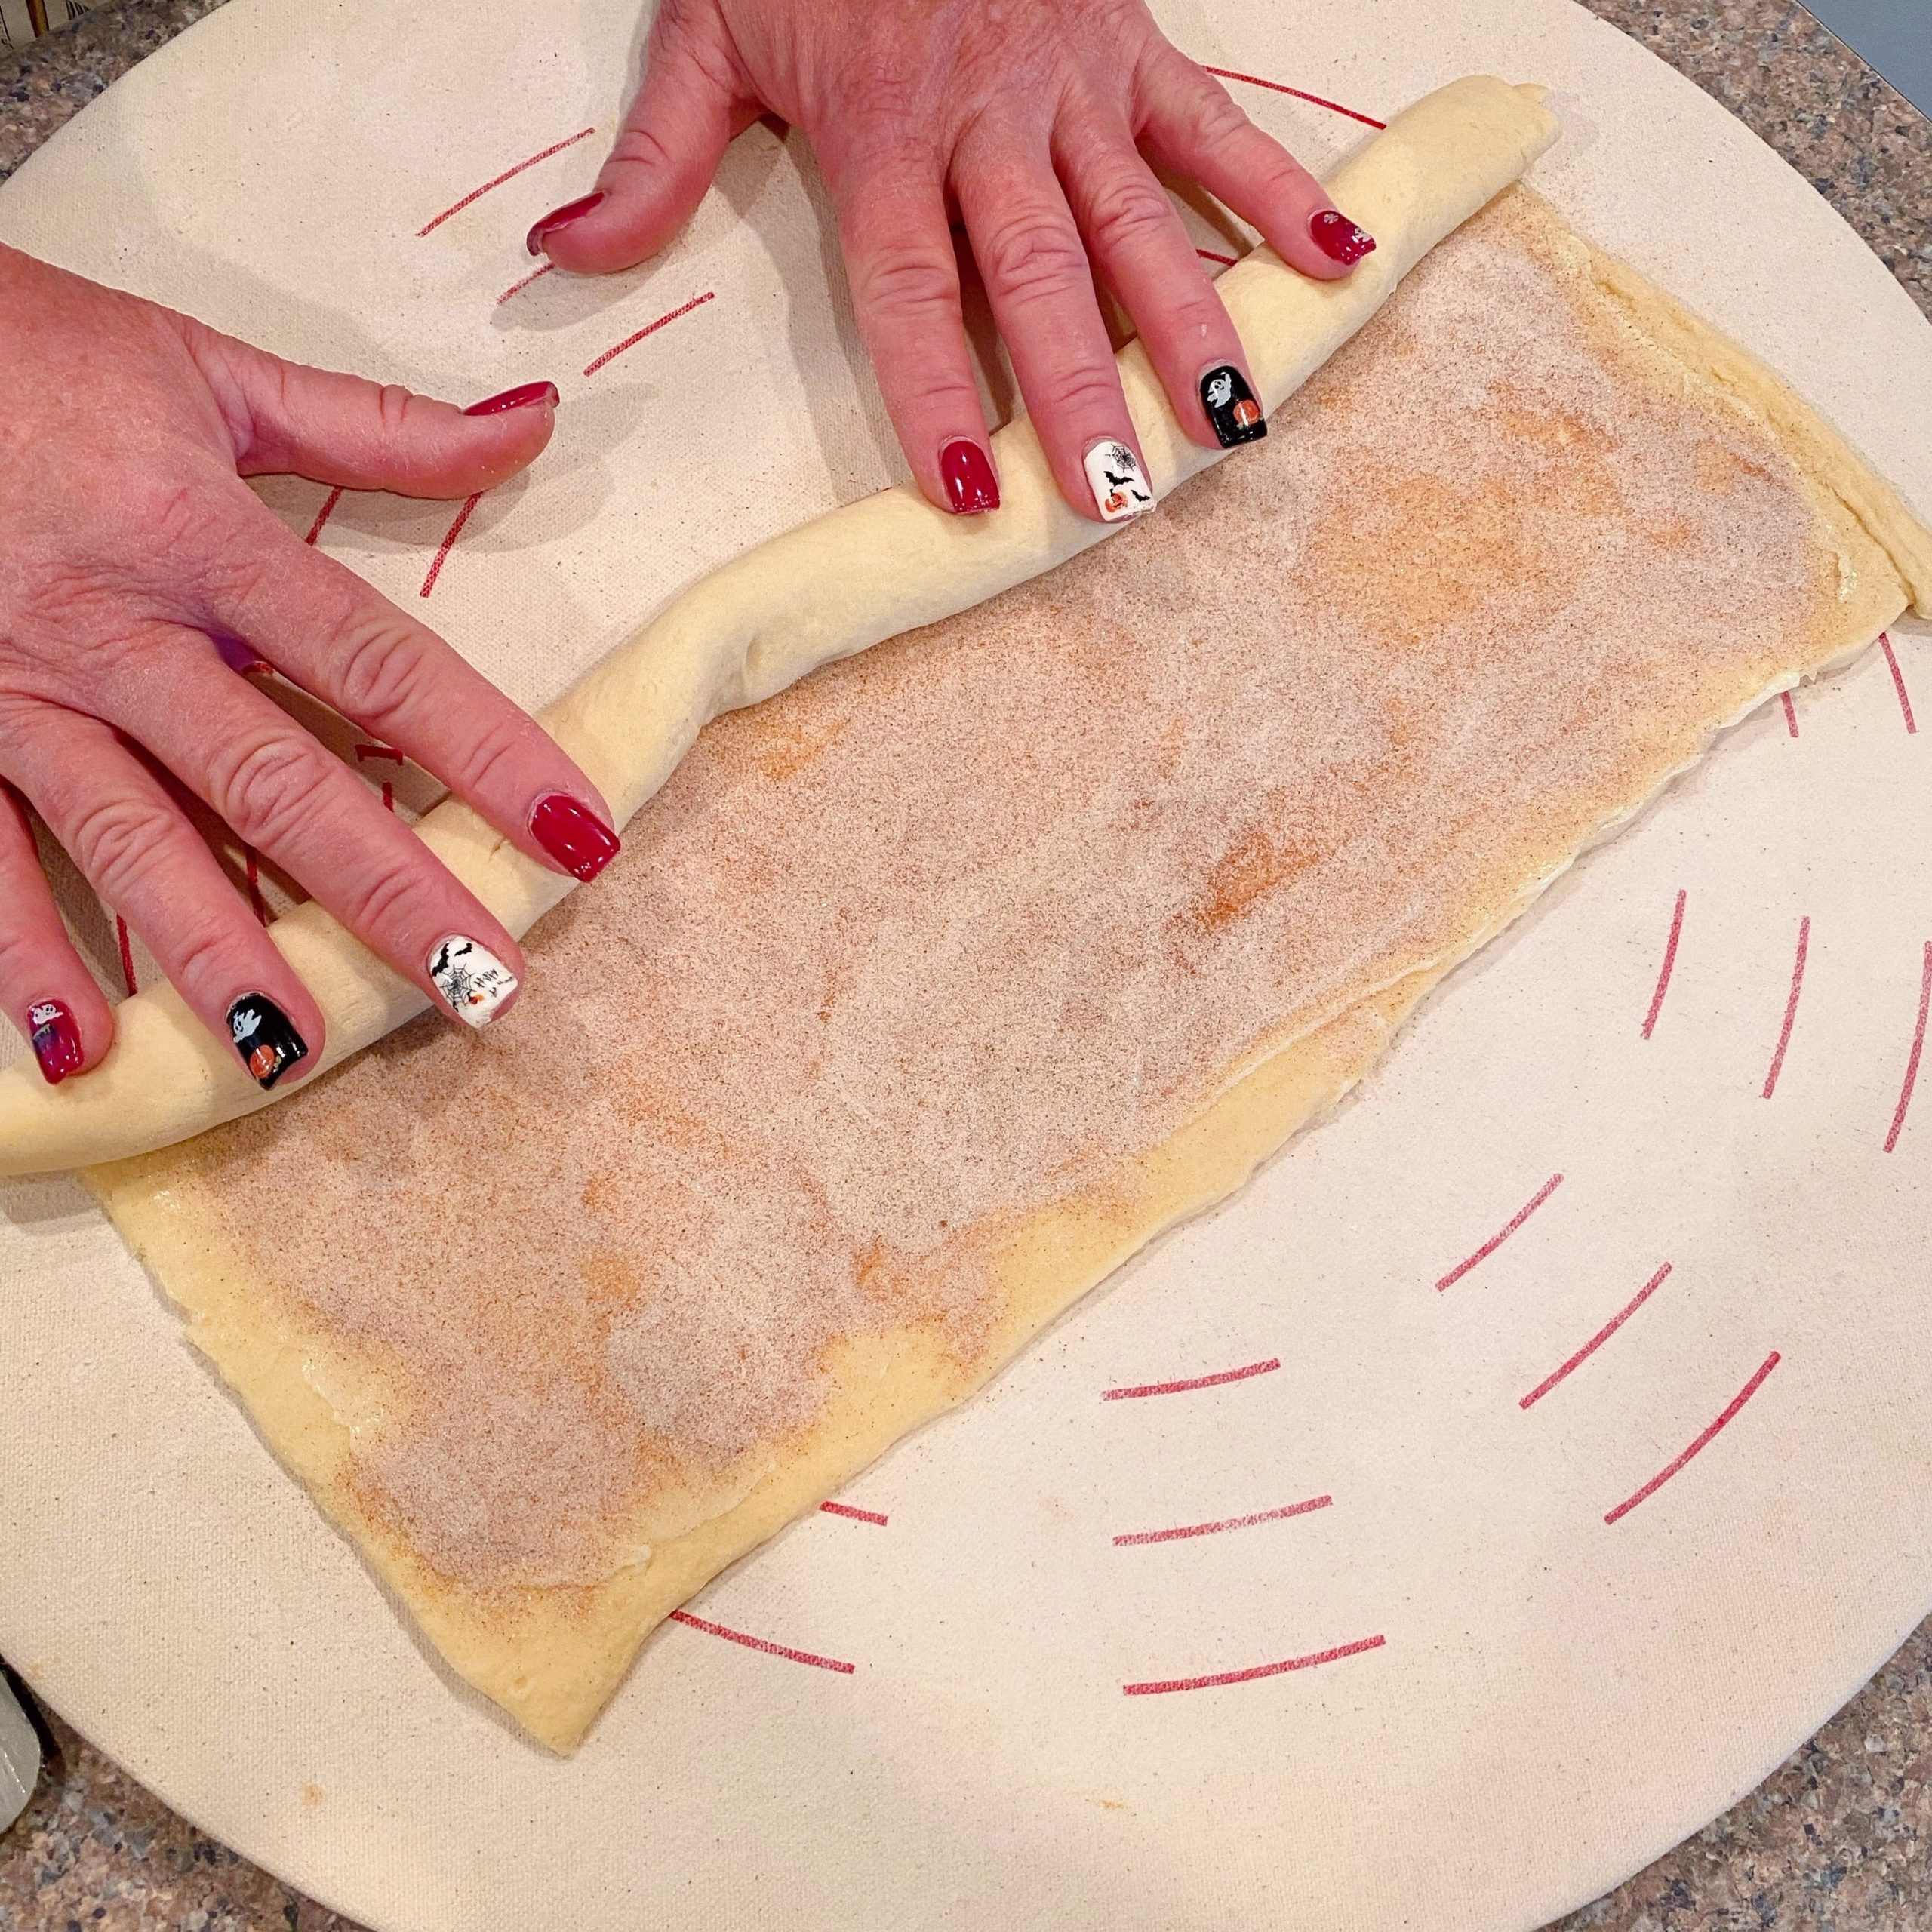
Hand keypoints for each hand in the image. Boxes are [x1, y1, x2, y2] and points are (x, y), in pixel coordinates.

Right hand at [0, 244, 619, 1090]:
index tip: (577, 834)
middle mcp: (117, 629)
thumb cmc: (33, 355)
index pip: (377, 664)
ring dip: (213, 951)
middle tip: (479, 988)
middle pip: (274, 780)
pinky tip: (79, 1046)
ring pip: (129, 838)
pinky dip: (21, 954)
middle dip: (383, 893)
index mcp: (203, 538)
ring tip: (294, 1051)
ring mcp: (16, 692)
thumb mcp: (208, 369)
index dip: (487, 751)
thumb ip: (373, 425)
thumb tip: (533, 427)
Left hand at [529, 0, 1373, 522]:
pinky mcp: (1130, 40)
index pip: (914, 292)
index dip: (941, 392)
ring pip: (1140, 219)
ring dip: (1193, 325)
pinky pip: (1211, 125)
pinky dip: (1277, 190)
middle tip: (1121, 494)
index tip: (972, 489)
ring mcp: (1070, 83)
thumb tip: (567, 257)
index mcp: (879, 135)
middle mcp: (985, 122)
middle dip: (1083, 391)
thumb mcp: (702, 30)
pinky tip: (1335, 262)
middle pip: (1043, 278)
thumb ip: (651, 159)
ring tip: (1232, 425)